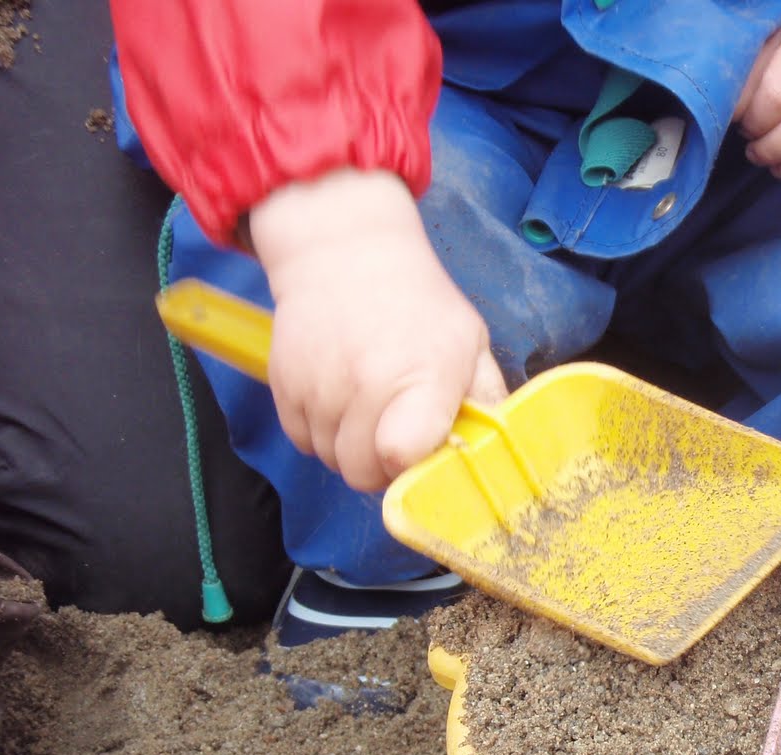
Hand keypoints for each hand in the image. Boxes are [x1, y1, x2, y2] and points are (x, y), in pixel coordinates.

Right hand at [247, 168, 507, 492]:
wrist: (346, 255)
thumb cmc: (419, 306)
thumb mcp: (469, 342)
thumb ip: (485, 398)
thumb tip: (496, 447)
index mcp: (421, 379)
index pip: (401, 456)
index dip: (412, 468)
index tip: (422, 452)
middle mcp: (363, 386)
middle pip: (362, 474)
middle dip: (381, 466)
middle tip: (396, 433)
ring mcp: (319, 388)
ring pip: (330, 460)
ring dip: (350, 447)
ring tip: (369, 407)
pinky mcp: (284, 386)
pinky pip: (300, 441)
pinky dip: (320, 431)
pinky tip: (340, 399)